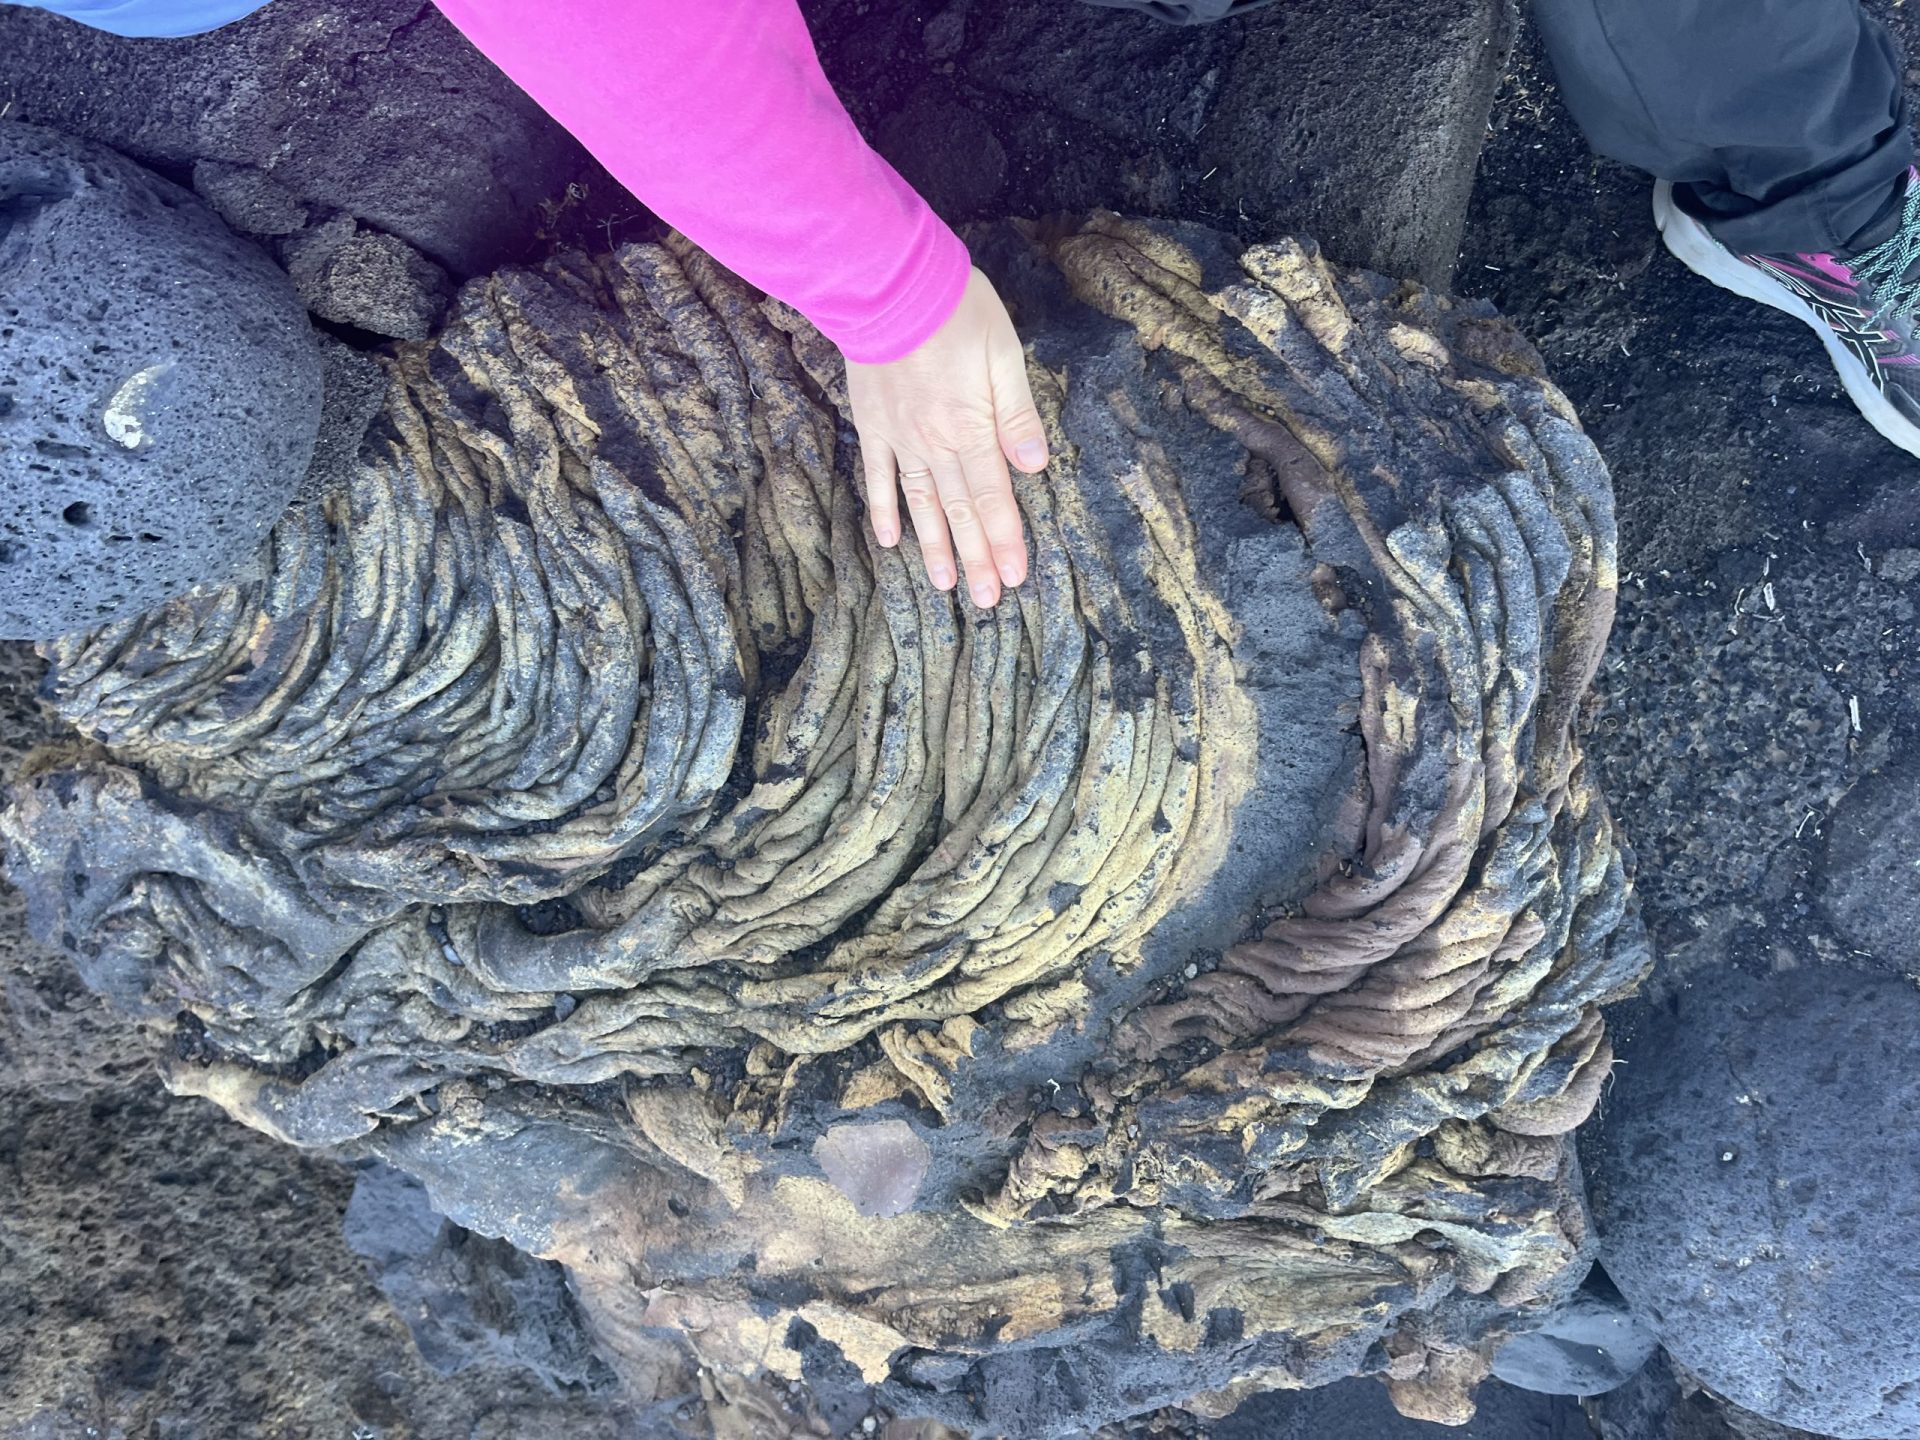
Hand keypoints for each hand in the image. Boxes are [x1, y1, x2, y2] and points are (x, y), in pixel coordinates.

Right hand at [846, 268, 1048, 607]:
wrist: (886, 284)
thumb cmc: (956, 311)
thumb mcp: (1003, 353)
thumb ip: (1018, 415)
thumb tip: (1035, 467)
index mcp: (970, 429)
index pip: (994, 497)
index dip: (1005, 540)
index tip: (1014, 576)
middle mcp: (934, 445)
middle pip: (960, 512)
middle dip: (976, 559)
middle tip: (987, 599)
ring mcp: (900, 438)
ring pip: (920, 506)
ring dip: (935, 547)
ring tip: (944, 585)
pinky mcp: (873, 424)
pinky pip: (879, 477)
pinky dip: (884, 511)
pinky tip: (890, 540)